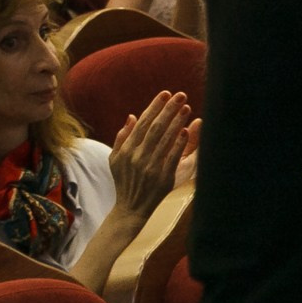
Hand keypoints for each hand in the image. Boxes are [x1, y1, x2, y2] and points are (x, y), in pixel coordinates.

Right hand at [108, 91, 196, 216]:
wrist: (131, 208)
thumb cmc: (124, 180)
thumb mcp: (115, 158)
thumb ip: (122, 137)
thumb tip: (133, 116)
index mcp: (126, 150)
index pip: (143, 123)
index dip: (155, 107)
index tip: (165, 94)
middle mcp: (137, 156)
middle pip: (156, 127)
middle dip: (168, 109)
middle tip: (181, 95)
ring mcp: (151, 166)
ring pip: (165, 139)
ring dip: (177, 121)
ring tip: (186, 108)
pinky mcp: (163, 177)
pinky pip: (172, 156)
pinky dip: (179, 143)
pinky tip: (186, 130)